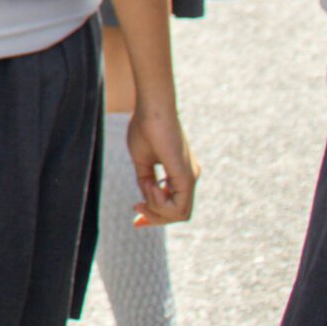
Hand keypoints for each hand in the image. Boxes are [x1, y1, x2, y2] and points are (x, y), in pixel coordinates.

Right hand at [123, 103, 197, 226]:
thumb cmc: (145, 127)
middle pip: (177, 214)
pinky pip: (178, 207)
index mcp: (181, 173)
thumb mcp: (142, 160)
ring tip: (144, 184)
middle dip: (154, 217)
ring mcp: (191, 178)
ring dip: (155, 207)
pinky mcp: (187, 176)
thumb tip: (146, 197)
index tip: (135, 214)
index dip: (154, 215)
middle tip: (135, 209)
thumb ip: (146, 179)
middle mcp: (190, 177)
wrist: (152, 108)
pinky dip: (159, 203)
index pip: (174, 205)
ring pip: (178, 214)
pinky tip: (150, 185)